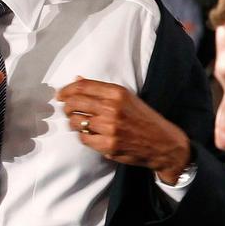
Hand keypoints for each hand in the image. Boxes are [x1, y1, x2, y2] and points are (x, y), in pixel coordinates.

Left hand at [57, 78, 190, 182]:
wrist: (163, 143)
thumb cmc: (144, 119)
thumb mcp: (128, 98)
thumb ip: (102, 90)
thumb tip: (77, 80)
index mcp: (118, 93)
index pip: (82, 87)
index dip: (67, 90)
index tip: (61, 94)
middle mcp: (112, 108)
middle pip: (75, 103)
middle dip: (66, 106)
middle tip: (67, 109)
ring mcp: (110, 128)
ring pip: (76, 122)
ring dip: (73, 122)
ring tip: (78, 122)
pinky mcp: (108, 145)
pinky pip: (84, 138)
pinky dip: (83, 136)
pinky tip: (90, 134)